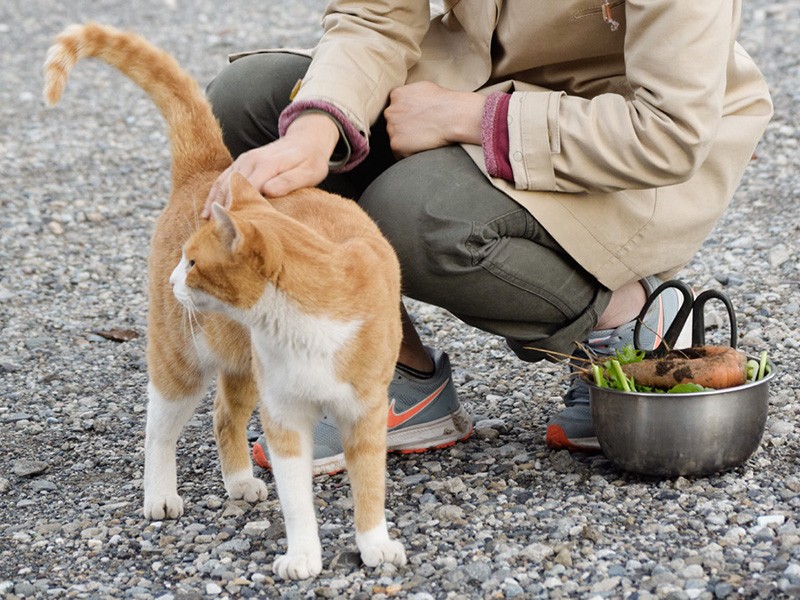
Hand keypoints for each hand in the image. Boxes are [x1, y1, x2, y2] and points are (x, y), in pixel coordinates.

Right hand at [202, 112, 339, 217]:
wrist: (306, 139)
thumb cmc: (311, 160)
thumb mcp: (309, 172)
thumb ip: (289, 182)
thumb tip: (268, 191)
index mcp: (266, 164)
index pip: (247, 188)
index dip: (239, 208)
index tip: (234, 227)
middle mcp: (250, 160)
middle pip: (230, 187)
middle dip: (223, 209)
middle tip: (217, 232)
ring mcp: (243, 160)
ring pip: (222, 183)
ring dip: (213, 202)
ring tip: (207, 224)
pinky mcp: (241, 162)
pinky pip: (223, 178)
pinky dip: (214, 194)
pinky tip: (208, 210)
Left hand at [384, 81, 484, 157]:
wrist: (454, 116)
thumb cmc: (446, 103)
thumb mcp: (424, 89)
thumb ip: (411, 95)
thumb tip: (410, 101)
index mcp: (397, 95)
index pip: (396, 110)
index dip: (408, 118)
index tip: (419, 122)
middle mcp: (390, 111)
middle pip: (394, 124)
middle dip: (405, 129)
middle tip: (423, 131)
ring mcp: (392, 128)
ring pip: (396, 139)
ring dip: (408, 142)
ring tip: (425, 138)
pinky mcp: (396, 144)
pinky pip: (400, 153)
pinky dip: (410, 153)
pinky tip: (423, 146)